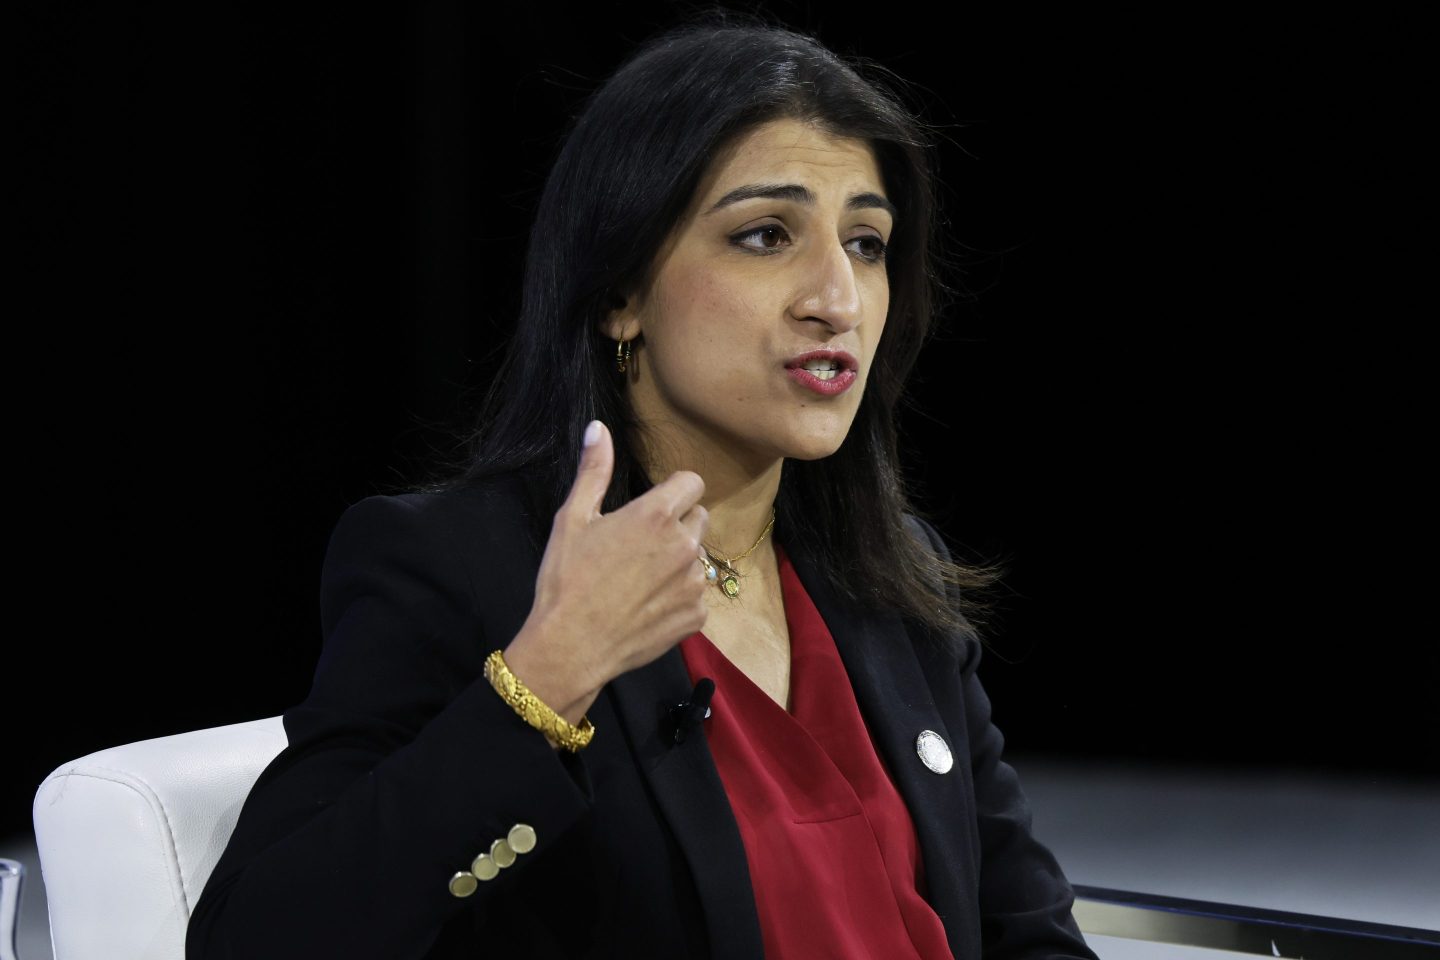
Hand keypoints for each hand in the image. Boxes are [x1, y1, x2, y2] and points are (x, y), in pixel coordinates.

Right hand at [503, 420, 708, 722]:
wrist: (570, 647)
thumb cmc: (566, 580)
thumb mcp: (572, 519)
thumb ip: (594, 470)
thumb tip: (598, 428)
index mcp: (656, 515)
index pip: (692, 482)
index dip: (673, 490)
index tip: (653, 506)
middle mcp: (684, 545)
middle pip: (699, 517)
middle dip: (678, 524)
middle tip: (641, 546)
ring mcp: (694, 583)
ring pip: (698, 558)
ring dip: (678, 563)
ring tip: (640, 581)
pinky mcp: (697, 616)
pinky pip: (697, 595)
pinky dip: (679, 598)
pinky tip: (647, 607)